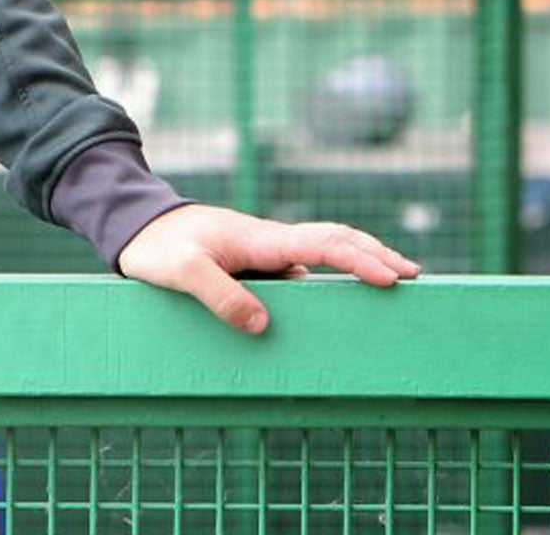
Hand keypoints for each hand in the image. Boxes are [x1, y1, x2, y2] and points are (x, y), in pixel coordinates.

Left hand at [116, 203, 420, 333]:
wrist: (136, 225)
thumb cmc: (157, 246)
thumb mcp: (180, 271)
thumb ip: (219, 295)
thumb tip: (263, 325)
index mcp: (259, 238)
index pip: (321, 242)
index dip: (358, 258)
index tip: (391, 276)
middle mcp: (269, 241)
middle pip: (334, 239)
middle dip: (375, 254)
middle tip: (413, 276)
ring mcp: (264, 251)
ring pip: (322, 250)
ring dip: (358, 259)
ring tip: (392, 281)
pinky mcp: (256, 262)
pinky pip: (302, 267)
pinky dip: (330, 272)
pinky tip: (340, 293)